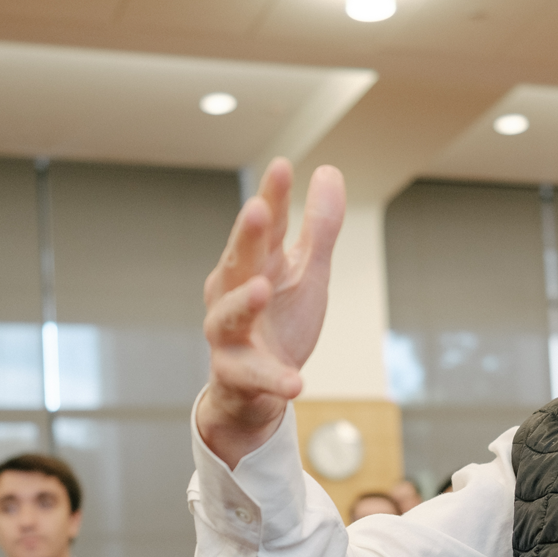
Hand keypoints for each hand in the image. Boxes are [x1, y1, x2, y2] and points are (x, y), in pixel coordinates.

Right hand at [197, 158, 345, 467]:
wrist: (254, 390)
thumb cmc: (279, 320)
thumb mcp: (307, 272)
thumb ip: (319, 227)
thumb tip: (329, 170)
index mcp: (254, 263)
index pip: (264, 225)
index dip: (271, 197)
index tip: (282, 166)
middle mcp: (231, 294)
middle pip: (237, 261)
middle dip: (244, 236)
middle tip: (255, 210)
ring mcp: (229, 335)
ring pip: (228, 316)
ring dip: (243, 302)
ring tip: (261, 289)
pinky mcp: (236, 375)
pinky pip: (254, 376)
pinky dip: (273, 378)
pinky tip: (294, 382)